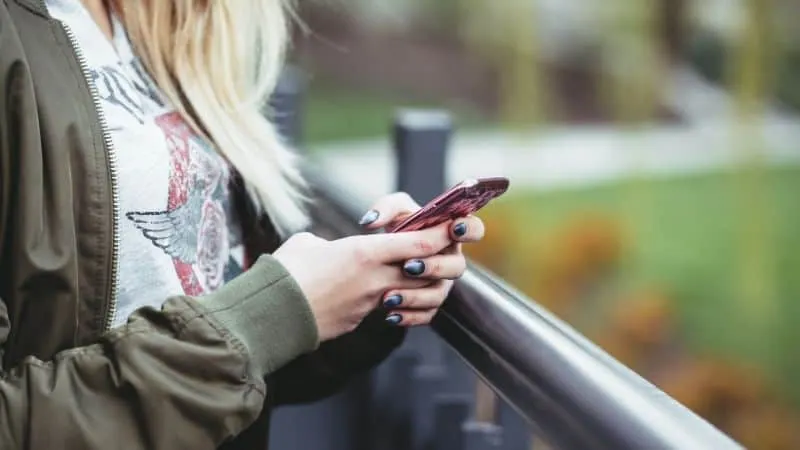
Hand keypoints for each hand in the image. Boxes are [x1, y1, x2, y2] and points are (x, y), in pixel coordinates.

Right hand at [273, 222, 456, 341]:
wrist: (272, 314)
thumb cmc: (286, 271)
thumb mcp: (308, 244)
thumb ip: (329, 243)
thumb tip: (328, 249)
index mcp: (364, 252)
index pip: (420, 243)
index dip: (441, 234)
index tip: (451, 226)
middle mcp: (375, 278)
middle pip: (425, 270)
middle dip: (437, 260)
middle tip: (436, 251)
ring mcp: (370, 303)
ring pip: (412, 293)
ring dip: (418, 285)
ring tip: (412, 275)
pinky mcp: (360, 320)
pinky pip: (389, 310)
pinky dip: (395, 303)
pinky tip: (386, 298)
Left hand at [358, 192, 484, 326]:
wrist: (381, 258)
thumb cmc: (396, 228)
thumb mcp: (392, 211)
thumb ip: (385, 208)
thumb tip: (371, 221)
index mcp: (450, 233)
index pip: (474, 229)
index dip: (469, 229)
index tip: (453, 229)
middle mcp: (450, 259)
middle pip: (457, 267)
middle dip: (434, 267)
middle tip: (409, 266)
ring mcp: (442, 283)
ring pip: (439, 294)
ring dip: (415, 296)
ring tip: (389, 296)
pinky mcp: (429, 304)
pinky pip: (426, 314)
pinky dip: (408, 316)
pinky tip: (390, 314)